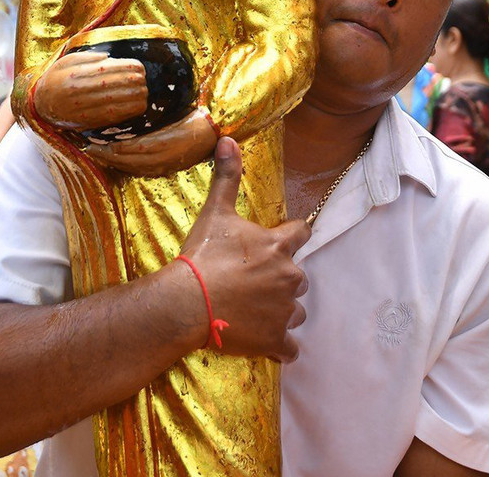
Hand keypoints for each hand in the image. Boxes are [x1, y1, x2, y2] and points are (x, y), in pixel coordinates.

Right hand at [33, 50, 146, 131]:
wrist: (41, 105)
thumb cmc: (57, 79)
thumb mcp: (66, 61)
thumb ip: (87, 57)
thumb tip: (108, 57)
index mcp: (73, 75)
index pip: (106, 71)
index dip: (126, 69)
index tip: (138, 67)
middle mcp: (78, 94)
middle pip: (113, 87)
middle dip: (133, 82)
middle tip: (142, 79)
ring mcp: (83, 110)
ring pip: (115, 104)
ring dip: (134, 98)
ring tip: (142, 90)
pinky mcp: (88, 123)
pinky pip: (113, 118)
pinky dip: (127, 111)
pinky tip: (137, 105)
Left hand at [86, 107, 216, 176]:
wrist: (215, 132)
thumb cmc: (194, 117)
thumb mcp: (174, 114)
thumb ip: (151, 121)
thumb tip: (124, 120)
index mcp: (164, 142)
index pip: (130, 147)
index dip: (110, 146)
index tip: (94, 140)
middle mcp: (163, 158)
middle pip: (127, 159)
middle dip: (106, 155)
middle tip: (88, 148)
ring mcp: (164, 166)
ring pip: (131, 167)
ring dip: (112, 161)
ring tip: (97, 154)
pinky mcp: (166, 169)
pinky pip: (141, 170)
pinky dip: (125, 166)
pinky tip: (115, 161)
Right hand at [176, 137, 310, 361]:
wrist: (186, 303)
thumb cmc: (202, 256)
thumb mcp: (215, 213)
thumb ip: (226, 177)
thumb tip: (228, 139)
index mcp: (279, 247)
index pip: (302, 233)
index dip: (292, 236)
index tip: (281, 242)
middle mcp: (289, 278)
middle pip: (298, 277)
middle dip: (281, 280)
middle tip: (252, 282)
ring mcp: (284, 311)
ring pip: (296, 311)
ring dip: (281, 311)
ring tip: (253, 311)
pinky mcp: (275, 339)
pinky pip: (290, 348)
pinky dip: (281, 347)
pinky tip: (265, 344)